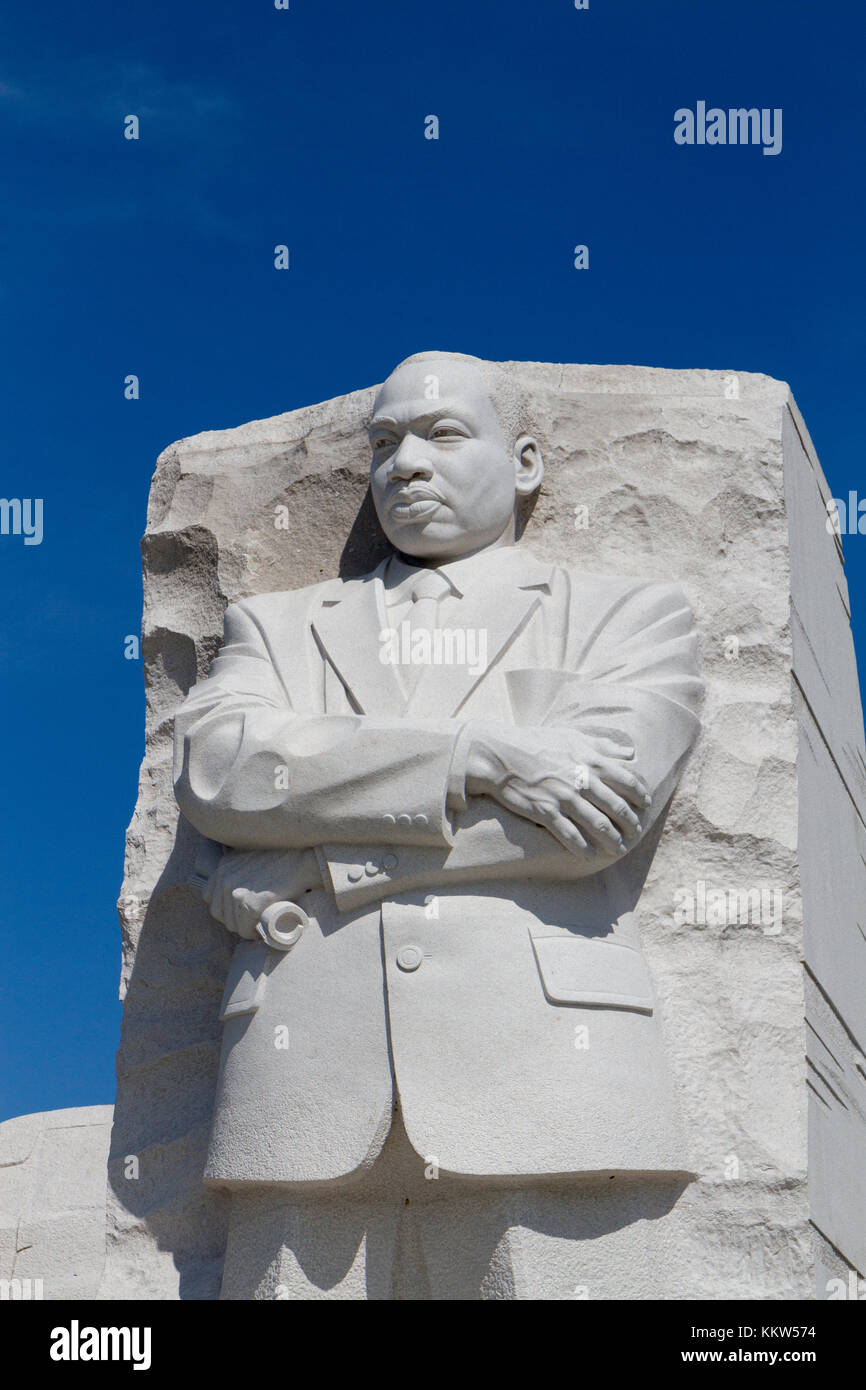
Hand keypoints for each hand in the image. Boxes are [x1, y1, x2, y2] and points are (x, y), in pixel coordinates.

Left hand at [201, 847, 322, 938]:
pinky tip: (259, 931)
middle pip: (219, 913)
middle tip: (250, 921)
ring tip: (256, 926)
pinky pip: (244, 928)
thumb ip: (239, 866)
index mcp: (223, 866)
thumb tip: (240, 884)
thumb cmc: (281, 857)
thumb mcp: (251, 856)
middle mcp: (225, 878)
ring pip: (232, 923)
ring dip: (243, 928)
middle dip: (233, 920)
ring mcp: (236, 891)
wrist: (301, 859)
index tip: (238, 911)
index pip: (210, 896)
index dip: (224, 907)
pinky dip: (251, 933)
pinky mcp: (251, 904)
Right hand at [463, 724, 650, 857]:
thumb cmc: (536, 742)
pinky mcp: (546, 812)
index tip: (646, 805)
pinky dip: (583, 847)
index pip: (627, 781)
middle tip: (636, 833)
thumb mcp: (573, 735)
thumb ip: (604, 744)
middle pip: (616, 807)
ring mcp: (564, 798)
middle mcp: (581, 780)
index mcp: (590, 760)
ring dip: (612, 840)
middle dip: (631, 823)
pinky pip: (570, 835)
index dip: (640, 795)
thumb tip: (631, 751)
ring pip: (598, 824)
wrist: (500, 754)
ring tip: (619, 849)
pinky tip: (590, 855)